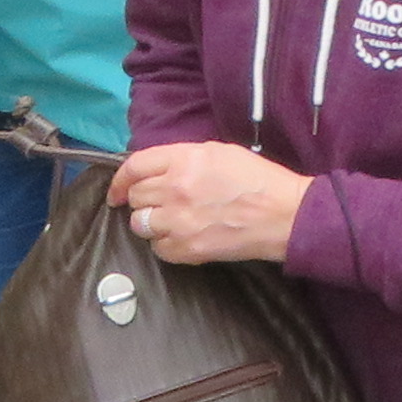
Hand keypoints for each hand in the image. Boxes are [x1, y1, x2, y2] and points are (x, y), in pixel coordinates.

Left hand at [111, 139, 311, 267]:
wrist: (284, 214)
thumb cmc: (259, 180)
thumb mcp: (220, 152)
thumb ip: (184, 158)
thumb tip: (157, 169)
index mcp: (183, 160)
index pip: (133, 167)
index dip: (119, 180)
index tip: (117, 191)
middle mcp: (174, 189)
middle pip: (135, 197)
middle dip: (141, 201)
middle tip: (160, 204)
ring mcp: (178, 221)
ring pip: (140, 224)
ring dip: (151, 223)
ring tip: (172, 221)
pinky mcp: (186, 249)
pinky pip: (158, 249)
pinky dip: (166, 244)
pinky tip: (185, 237)